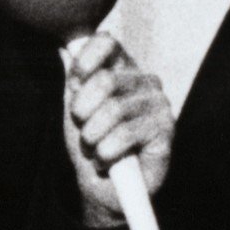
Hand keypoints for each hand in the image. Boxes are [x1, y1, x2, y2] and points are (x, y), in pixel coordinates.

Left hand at [61, 29, 170, 218]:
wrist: (103, 186)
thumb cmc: (92, 143)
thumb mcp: (76, 107)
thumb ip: (75, 78)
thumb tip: (63, 49)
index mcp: (123, 68)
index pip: (106, 42)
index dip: (83, 63)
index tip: (73, 86)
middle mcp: (145, 80)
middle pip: (105, 80)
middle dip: (82, 112)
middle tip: (84, 131)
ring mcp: (159, 103)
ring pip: (113, 110)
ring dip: (92, 137)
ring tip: (95, 149)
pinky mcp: (166, 129)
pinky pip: (125, 135)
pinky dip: (106, 153)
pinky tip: (107, 160)